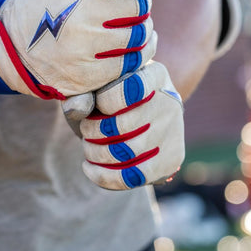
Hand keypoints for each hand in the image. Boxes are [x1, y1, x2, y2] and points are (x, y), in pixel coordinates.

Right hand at [0, 0, 192, 98]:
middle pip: (141, 11)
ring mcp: (86, 52)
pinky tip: (116, 54)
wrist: (8, 48)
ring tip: (125, 33)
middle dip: (139, 9)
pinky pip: (127, 68)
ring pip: (140, 42)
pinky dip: (129, 59)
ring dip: (141, 36)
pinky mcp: (87, 78)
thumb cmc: (41, 5)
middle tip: (125, 11)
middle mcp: (85, 19)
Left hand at [79, 61, 184, 189]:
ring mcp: (174, 132)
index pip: (130, 89)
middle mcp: (170, 101)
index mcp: (154, 74)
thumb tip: (77, 109)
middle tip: (85, 129)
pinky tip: (88, 167)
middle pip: (123, 126)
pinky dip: (103, 176)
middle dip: (93, 131)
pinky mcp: (172, 160)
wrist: (141, 113)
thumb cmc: (110, 94)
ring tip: (88, 146)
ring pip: (125, 153)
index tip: (96, 103)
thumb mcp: (95, 85)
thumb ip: (82, 91)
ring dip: (95, 153)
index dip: (104, 101)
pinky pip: (133, 176)